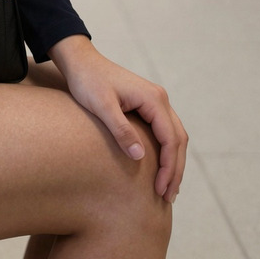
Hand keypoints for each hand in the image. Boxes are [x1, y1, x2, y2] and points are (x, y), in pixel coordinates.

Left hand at [49, 35, 187, 201]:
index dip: (168, 167)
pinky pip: (165, 131)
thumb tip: (140, 156)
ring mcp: (156, 101)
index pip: (170, 139)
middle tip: (168, 197)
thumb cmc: (88, 82)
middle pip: (178, 139)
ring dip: (174, 162)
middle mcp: (160, 99)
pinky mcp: (147, 105)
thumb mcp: (102, 106)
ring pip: (175, 136)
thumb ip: (121, 130)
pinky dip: (167, 151)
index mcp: (153, 99)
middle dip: (175, 170)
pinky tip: (161, 168)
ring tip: (167, 188)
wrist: (81, 62)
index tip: (160, 190)